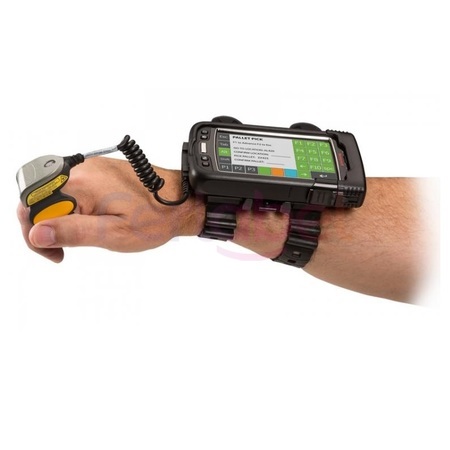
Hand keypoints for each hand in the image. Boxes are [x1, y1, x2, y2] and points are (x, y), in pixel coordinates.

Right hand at [17, 157, 203, 262]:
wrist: (179, 202)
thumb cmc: (154, 219)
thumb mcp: (113, 234)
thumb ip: (72, 232)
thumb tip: (37, 233)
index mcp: (81, 184)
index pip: (32, 206)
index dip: (35, 234)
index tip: (55, 252)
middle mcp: (81, 170)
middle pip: (39, 198)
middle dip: (45, 226)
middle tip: (64, 248)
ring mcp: (90, 168)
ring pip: (54, 194)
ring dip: (60, 217)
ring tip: (83, 235)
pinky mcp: (98, 170)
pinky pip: (72, 188)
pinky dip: (73, 207)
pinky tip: (90, 220)